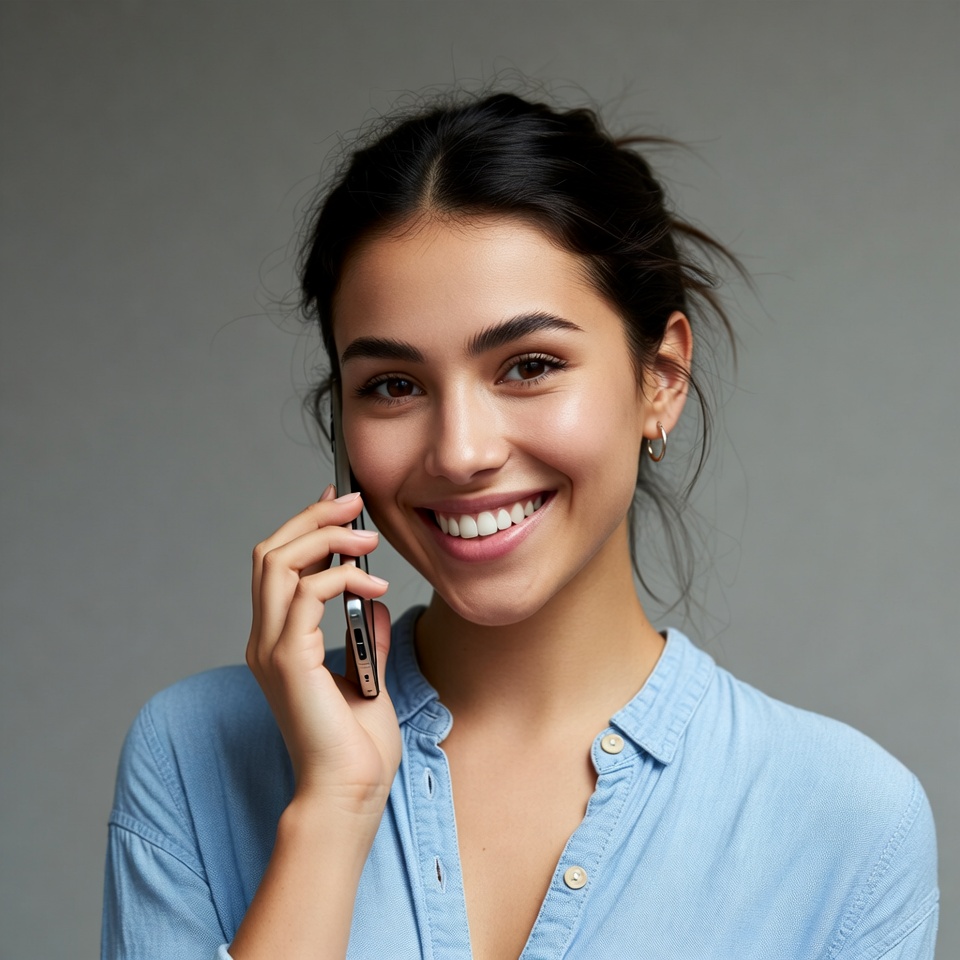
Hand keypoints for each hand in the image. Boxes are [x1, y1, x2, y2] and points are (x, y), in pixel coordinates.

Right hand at [246, 487, 400, 816]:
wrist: (350, 791)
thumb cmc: (357, 745)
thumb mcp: (368, 675)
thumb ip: (367, 636)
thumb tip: (378, 603)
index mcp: (278, 642)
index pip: (277, 566)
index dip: (304, 526)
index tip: (338, 502)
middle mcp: (265, 640)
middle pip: (269, 553)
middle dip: (312, 519)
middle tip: (354, 501)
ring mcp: (270, 649)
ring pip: (278, 563)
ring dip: (325, 538)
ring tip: (367, 537)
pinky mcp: (287, 660)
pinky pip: (308, 594)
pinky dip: (342, 578)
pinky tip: (374, 585)